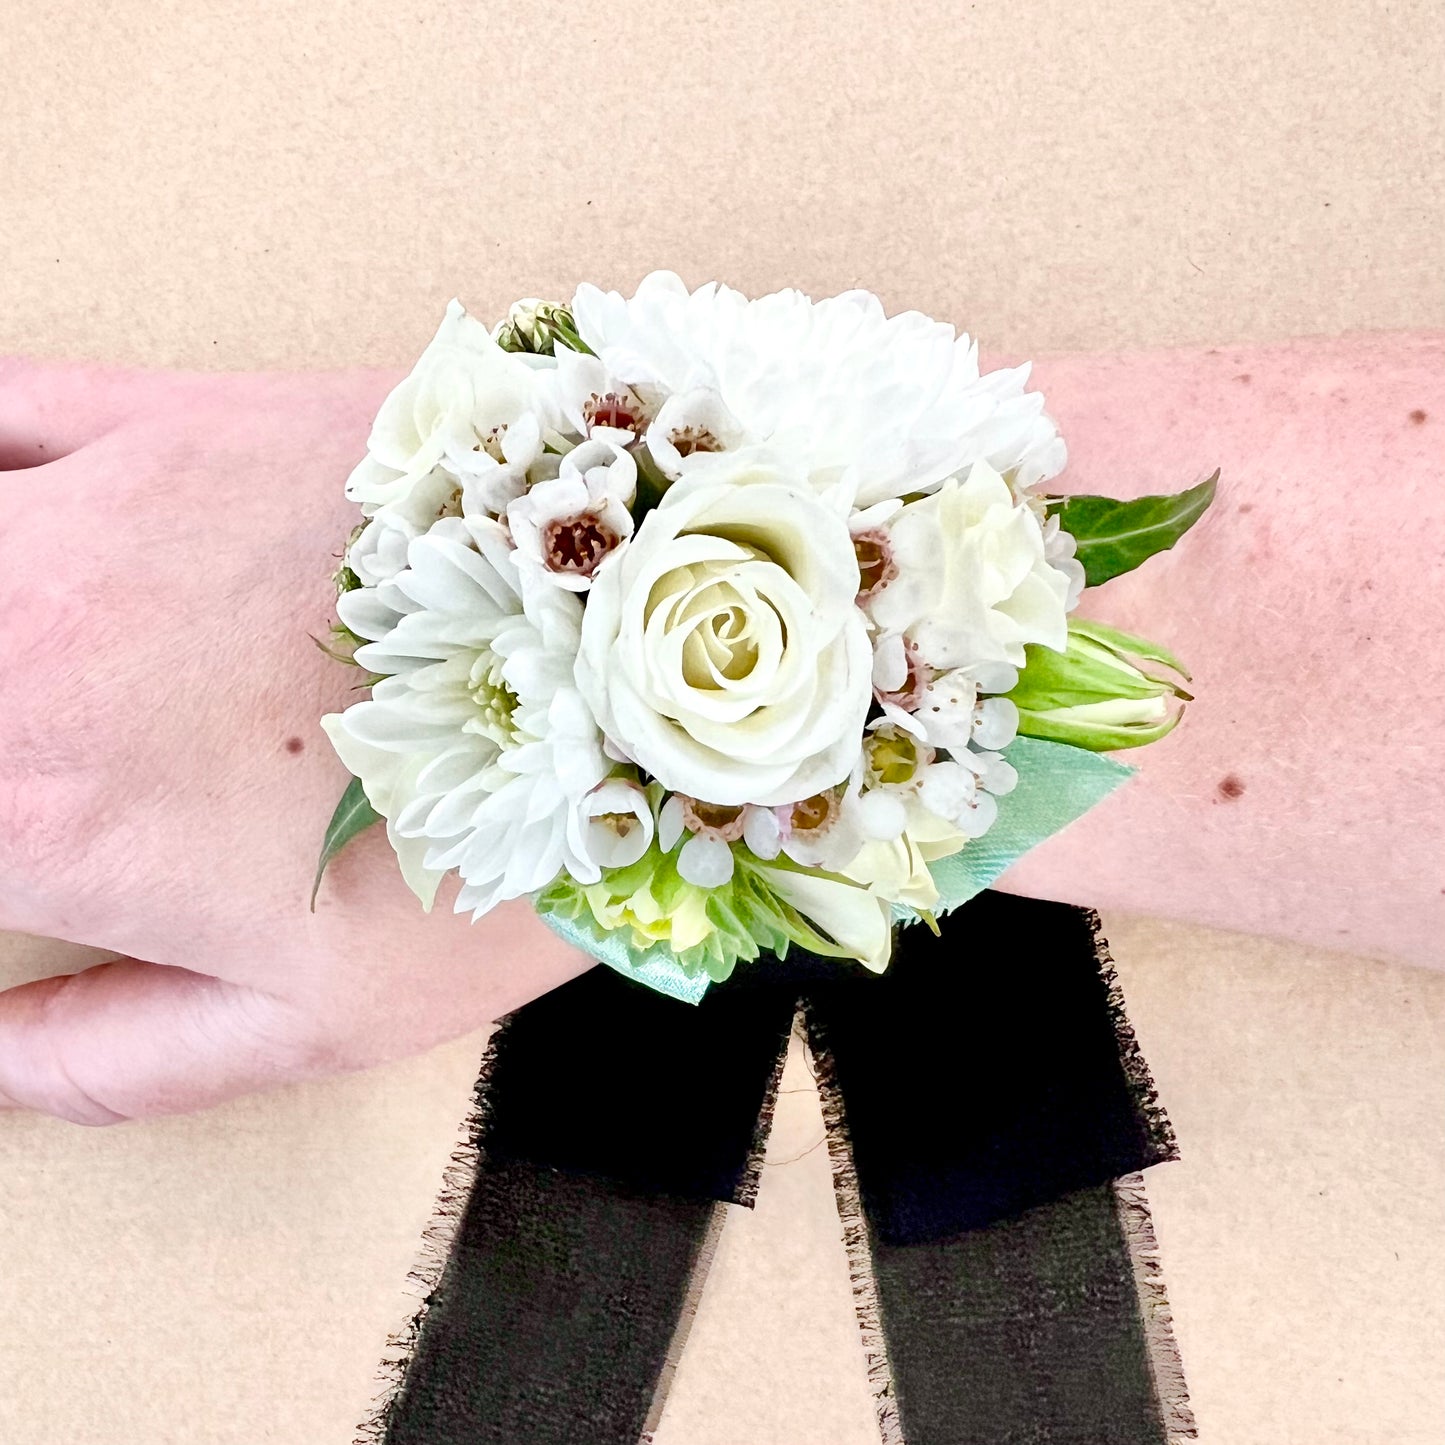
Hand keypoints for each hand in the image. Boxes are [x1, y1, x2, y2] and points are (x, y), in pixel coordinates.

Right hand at [0, 361, 593, 1122]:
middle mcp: (22, 647)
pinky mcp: (172, 416)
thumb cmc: (497, 842)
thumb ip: (115, 1055)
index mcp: (38, 812)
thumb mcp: (320, 1016)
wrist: (631, 653)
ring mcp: (88, 511)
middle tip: (43, 770)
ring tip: (35, 670)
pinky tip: (16, 522)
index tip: (28, 859)